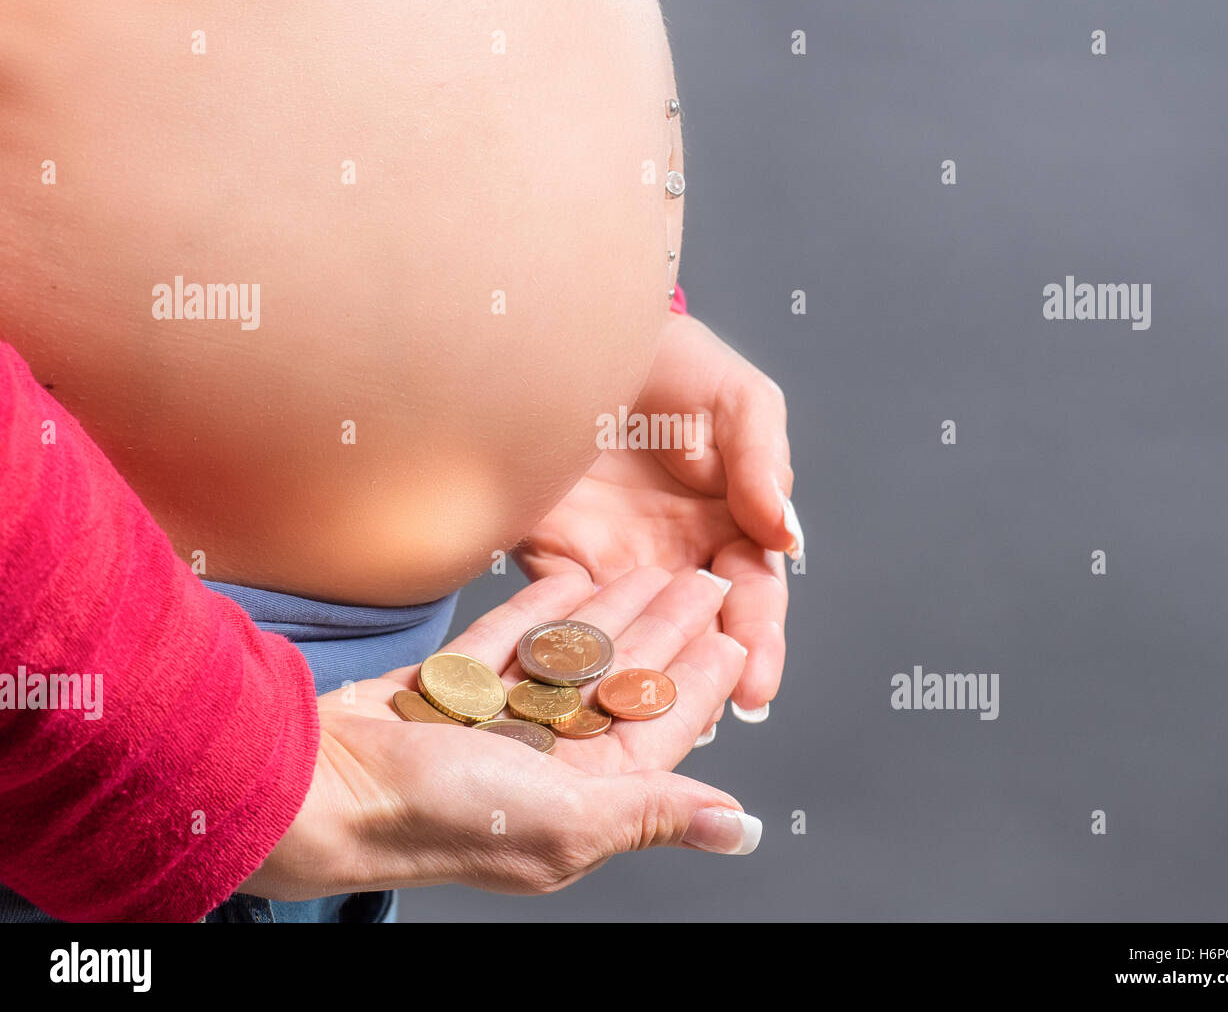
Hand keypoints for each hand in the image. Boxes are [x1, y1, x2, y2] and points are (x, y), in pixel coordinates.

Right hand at [241, 568, 758, 900]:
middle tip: (702, 579)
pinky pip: (505, 645)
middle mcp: (543, 765)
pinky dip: (538, 614)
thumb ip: (653, 812)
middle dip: (664, 632)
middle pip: (620, 684)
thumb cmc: (438, 817)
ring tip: (646, 569)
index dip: (700, 680)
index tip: (735, 633)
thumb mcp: (567, 818)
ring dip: (610, 615)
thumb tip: (737, 830)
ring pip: (568, 659)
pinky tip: (568, 583)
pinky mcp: (446, 694)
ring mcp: (493, 726)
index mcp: (582, 799)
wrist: (319, 787)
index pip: (658, 728)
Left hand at [516, 313, 800, 717]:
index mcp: (729, 525)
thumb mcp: (737, 400)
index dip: (759, 639)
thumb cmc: (671, 362)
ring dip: (644, 679)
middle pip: (697, 633)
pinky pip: (564, 611)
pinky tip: (581, 681)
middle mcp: (675, 556)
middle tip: (712, 719)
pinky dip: (575, 646)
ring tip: (649, 720)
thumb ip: (765, 465)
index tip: (759, 681)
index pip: (752, 594)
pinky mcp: (553, 555)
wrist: (581, 338)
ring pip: (636, 636)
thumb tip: (788, 539)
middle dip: (708, 679)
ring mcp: (614, 561)